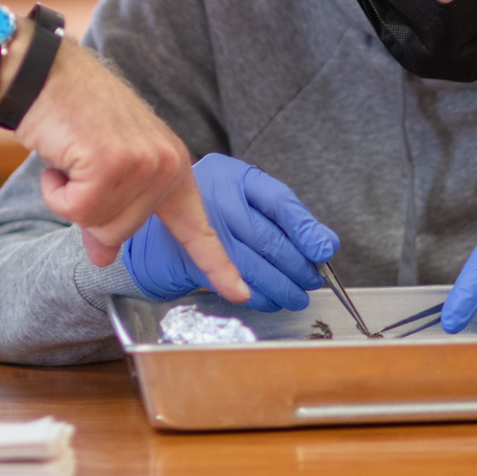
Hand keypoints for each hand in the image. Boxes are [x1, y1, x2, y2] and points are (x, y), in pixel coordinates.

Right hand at [7, 40, 249, 303]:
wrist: (45, 73)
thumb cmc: (72, 114)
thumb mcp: (102, 167)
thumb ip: (112, 212)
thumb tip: (102, 256)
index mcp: (172, 164)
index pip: (196, 224)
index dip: (216, 263)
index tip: (240, 293)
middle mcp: (166, 164)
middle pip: (121, 233)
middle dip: (86, 207)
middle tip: (78, 164)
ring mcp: (143, 164)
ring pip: (98, 224)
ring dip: (69, 196)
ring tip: (70, 156)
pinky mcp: (111, 164)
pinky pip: (75, 210)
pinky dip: (55, 190)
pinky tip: (60, 157)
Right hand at [121, 154, 337, 310]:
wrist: (152, 226)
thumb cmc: (208, 210)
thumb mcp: (243, 198)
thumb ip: (281, 216)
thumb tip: (323, 245)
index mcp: (234, 176)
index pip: (279, 202)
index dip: (305, 229)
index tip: (324, 250)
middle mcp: (217, 198)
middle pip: (268, 238)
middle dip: (296, 265)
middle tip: (311, 279)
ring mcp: (200, 228)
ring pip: (253, 265)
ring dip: (281, 286)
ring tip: (296, 294)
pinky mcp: (190, 258)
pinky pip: (232, 282)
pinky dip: (258, 296)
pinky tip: (270, 298)